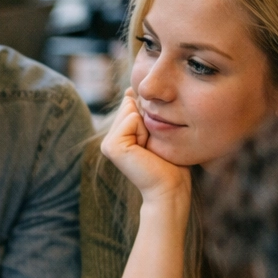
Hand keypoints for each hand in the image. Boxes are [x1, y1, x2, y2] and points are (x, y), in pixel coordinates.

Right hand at [101, 90, 191, 205]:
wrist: (170, 186)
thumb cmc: (170, 161)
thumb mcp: (154, 129)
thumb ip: (141, 111)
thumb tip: (129, 90)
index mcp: (117, 135)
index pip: (131, 104)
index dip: (149, 115)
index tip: (153, 140)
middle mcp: (109, 139)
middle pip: (130, 105)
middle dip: (147, 118)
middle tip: (152, 145)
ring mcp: (107, 143)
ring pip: (130, 109)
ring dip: (147, 124)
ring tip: (149, 147)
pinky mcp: (111, 146)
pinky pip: (132, 118)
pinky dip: (144, 130)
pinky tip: (145, 149)